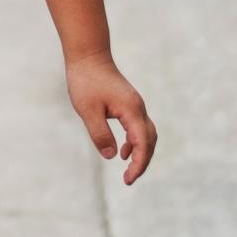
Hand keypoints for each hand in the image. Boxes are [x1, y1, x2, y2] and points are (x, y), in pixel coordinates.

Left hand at [66, 54, 158, 184]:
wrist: (88, 57)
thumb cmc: (86, 82)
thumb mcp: (88, 111)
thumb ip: (100, 134)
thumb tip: (113, 156)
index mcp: (131, 110)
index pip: (142, 143)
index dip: (138, 164)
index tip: (129, 179)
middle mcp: (138, 108)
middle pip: (150, 141)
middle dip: (142, 162)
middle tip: (128, 180)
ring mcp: (135, 106)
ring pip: (147, 135)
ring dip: (140, 153)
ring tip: (128, 170)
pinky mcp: (129, 105)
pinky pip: (139, 128)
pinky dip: (135, 142)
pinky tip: (123, 151)